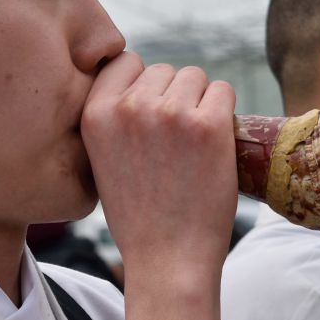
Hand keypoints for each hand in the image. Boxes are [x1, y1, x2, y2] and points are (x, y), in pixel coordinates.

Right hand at [80, 53, 236, 286]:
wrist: (169, 259)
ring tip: (195, 145)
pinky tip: (216, 144)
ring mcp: (171, 114)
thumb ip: (115, 118)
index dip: (143, 84)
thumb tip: (142, 82)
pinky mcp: (209, 125)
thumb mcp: (102, 159)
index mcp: (95, 114)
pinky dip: (225, 113)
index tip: (152, 113)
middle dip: (175, 97)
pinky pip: (224, 92)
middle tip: (177, 142)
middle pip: (165, 70)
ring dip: (201, 103)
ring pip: (196, 77)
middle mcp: (130, 107)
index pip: (124, 61)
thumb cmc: (140, 215)